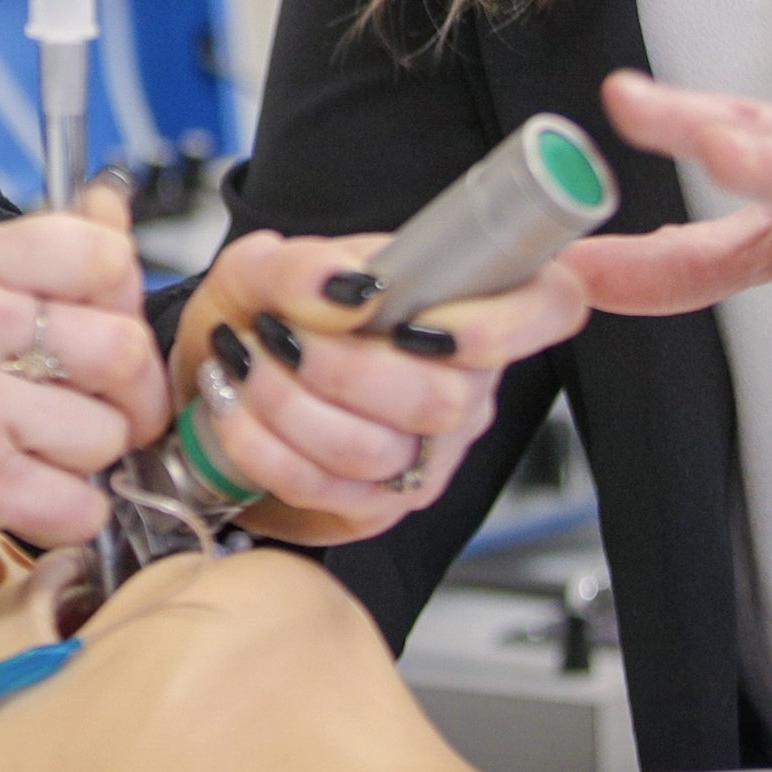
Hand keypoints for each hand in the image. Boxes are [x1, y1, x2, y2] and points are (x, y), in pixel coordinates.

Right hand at [0, 180, 171, 583]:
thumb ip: (35, 261)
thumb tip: (114, 207)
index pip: (100, 252)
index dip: (125, 302)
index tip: (107, 334)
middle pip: (122, 346)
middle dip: (131, 398)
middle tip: (103, 418)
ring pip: (106, 432)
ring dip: (89, 464)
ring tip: (39, 459)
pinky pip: (82, 505)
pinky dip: (67, 517)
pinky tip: (24, 500)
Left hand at [162, 227, 583, 547]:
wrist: (221, 376)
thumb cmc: (263, 312)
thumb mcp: (263, 266)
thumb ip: (301, 267)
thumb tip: (350, 291)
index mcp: (466, 304)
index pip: (550, 307)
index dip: (505, 324)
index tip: (417, 325)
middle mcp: (464, 385)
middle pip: (443, 399)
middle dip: (339, 367)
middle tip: (276, 334)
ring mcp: (427, 454)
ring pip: (374, 450)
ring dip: (285, 403)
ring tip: (244, 362)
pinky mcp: (378, 505)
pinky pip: (325, 488)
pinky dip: (261, 443)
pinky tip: (235, 405)